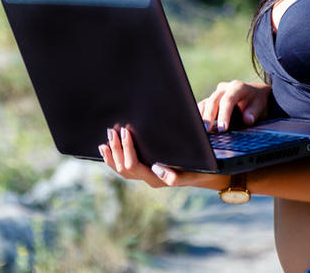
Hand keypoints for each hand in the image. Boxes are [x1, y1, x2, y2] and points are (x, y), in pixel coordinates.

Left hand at [98, 125, 225, 190]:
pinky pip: (124, 168)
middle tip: (112, 131)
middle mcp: (148, 179)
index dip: (126, 149)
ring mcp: (145, 176)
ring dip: (112, 155)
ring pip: (121, 170)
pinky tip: (107, 149)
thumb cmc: (199, 169)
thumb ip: (175, 175)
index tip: (126, 131)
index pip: (133, 165)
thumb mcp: (192, 171)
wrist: (204, 174)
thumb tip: (157, 169)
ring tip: (105, 141)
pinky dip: (113, 159)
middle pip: (123, 168)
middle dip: (116, 149)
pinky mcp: (144, 171)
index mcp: (156, 179)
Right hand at [197, 80, 270, 132]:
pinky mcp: (212, 99)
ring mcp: (217, 93)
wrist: (256, 94)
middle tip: (207, 130)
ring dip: (202, 116)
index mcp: (238, 87)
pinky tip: (197, 124)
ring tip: (201, 129)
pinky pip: (203, 105)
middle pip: (214, 101)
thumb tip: (247, 119)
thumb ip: (254, 112)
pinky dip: (200, 114)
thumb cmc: (258, 101)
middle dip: (210, 116)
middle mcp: (225, 88)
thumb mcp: (261, 106)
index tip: (222, 128)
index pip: (228, 100)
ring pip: (206, 102)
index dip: (224, 114)